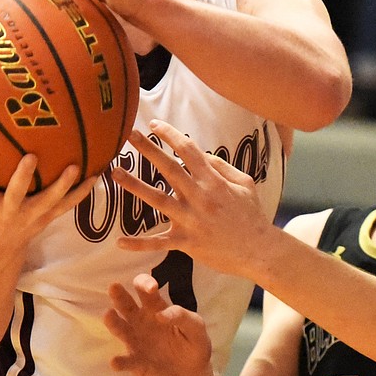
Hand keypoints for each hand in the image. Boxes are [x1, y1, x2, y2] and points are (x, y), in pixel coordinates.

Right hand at [0, 149, 97, 256]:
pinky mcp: (47, 218)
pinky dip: (82, 192)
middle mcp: (8, 212)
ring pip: (48, 201)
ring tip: (75, 167)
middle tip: (30, 157)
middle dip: (22, 178)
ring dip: (62, 185)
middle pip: (16, 194)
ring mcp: (30, 217)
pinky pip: (67, 205)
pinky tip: (98, 174)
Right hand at [104, 273, 212, 375]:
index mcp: (156, 307)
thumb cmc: (193, 346)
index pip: (144, 289)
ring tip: (108, 315)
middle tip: (115, 287)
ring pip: (119, 328)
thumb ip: (183, 316)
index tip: (151, 288)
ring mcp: (135, 341)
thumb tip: (161, 314)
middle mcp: (140, 321)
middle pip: (125, 304)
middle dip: (119, 295)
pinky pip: (125, 361)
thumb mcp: (196, 328)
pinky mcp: (135, 363)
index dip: (145, 283)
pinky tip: (116, 362)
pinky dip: (120, 362)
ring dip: (112, 322)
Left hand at [112, 120, 275, 278]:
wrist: (259, 251)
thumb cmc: (252, 216)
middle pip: (169, 168)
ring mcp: (191, 220)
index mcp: (213, 181)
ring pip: (158, 199)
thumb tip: (201, 154)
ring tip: (115, 173)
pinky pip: (159, 243)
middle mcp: (199, 197)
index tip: (153, 124)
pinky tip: (119, 242)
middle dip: (148, 149)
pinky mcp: (187, 242)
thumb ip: (222, 167)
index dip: (170, 134)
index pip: (189, 150)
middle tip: (128, 134)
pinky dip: (140, 244)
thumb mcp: (245, 184)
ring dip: (135, 185)